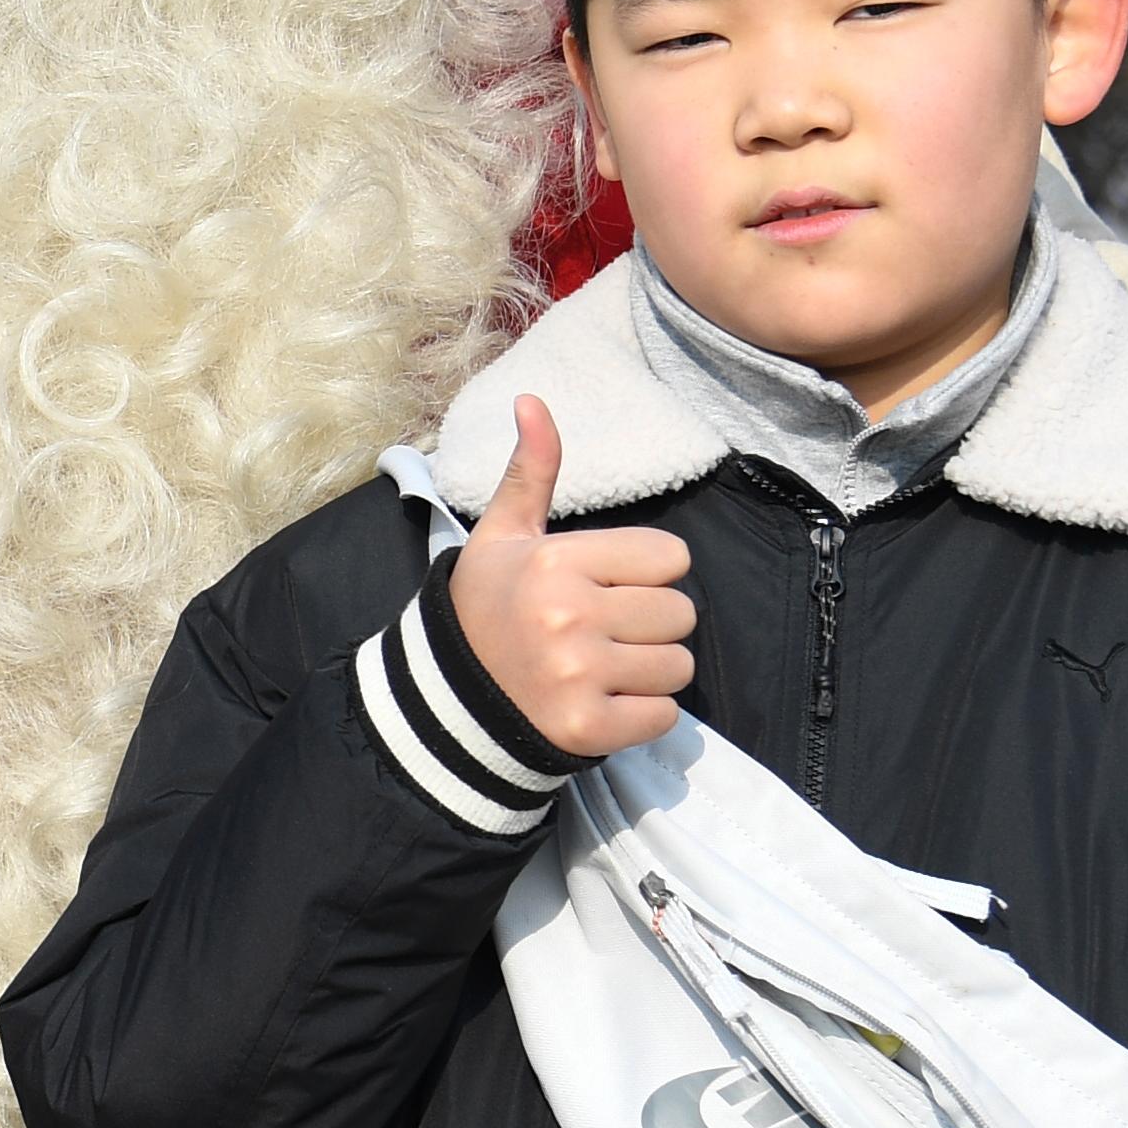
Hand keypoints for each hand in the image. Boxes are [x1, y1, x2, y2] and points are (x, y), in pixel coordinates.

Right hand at [448, 397, 696, 758]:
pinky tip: (604, 702)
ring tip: (607, 668)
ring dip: (652, 671)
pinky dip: (643, 715)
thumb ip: (532, 472)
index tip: (608, 587)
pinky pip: (663, 715)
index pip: (671, 558)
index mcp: (557, 562)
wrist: (446, 698)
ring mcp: (578, 676)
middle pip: (681, 613)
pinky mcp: (587, 728)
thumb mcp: (503, 536)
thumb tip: (533, 399)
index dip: (647, 573)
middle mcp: (569, 616)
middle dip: (652, 624)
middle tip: (606, 633)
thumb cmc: (487, 607)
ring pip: (679, 667)